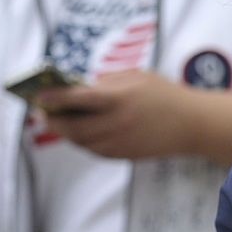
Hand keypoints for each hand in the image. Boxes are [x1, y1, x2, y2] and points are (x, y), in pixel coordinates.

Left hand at [39, 71, 196, 158]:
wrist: (193, 125)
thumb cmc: (165, 95)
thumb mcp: (137, 77)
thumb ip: (107, 81)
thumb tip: (78, 89)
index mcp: (121, 99)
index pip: (79, 98)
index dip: (55, 97)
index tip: (39, 94)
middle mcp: (118, 124)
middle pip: (74, 127)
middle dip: (53, 119)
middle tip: (43, 111)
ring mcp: (121, 143)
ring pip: (82, 142)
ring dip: (66, 132)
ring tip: (59, 120)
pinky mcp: (125, 155)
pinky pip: (95, 150)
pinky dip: (83, 141)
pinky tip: (80, 131)